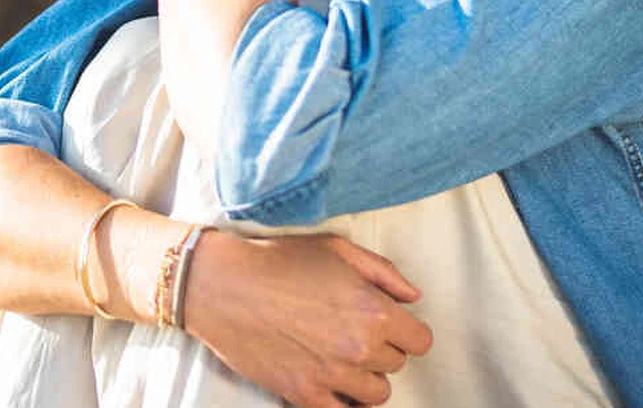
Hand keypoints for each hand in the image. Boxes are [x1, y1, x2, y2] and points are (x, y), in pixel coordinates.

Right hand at [182, 231, 432, 406]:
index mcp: (374, 310)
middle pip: (396, 365)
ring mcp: (332, 375)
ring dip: (365, 378)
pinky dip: (341, 401)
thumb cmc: (277, 261)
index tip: (390, 326)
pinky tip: (331, 385)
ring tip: (342, 358)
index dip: (406, 331)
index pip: (420, 341)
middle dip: (380, 349)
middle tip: (352, 332)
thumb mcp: (337, 249)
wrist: (223, 284)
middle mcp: (360, 347)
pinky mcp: (304, 394)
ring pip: (376, 394)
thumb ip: (384, 273)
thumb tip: (413, 297)